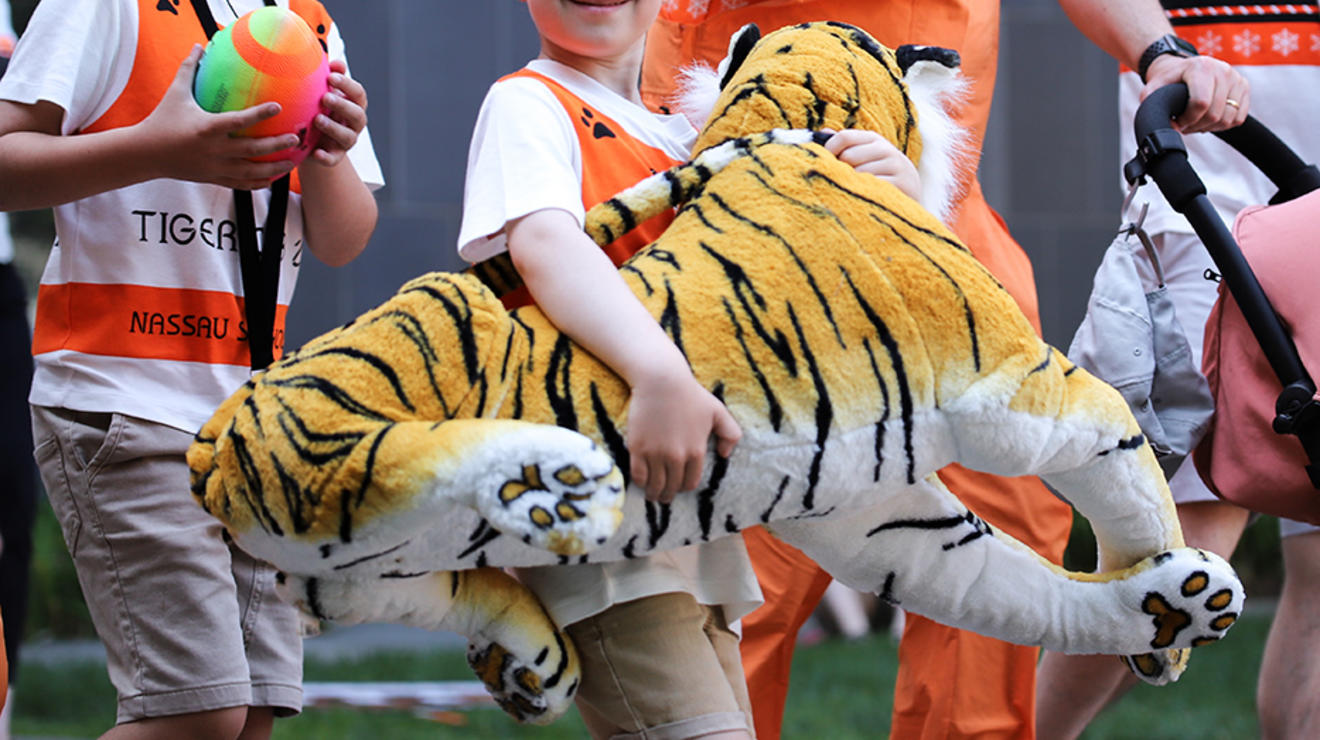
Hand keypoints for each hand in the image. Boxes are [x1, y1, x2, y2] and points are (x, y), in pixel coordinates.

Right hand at [141, 45, 297, 188]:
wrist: (144, 154)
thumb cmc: (161, 120)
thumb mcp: (175, 94)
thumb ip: (189, 69)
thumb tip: (199, 45)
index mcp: (206, 128)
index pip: (238, 121)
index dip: (259, 114)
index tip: (279, 107)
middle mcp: (214, 150)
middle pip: (252, 150)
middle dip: (276, 145)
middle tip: (295, 138)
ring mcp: (215, 167)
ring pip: (251, 172)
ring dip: (274, 168)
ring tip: (293, 162)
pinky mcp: (214, 179)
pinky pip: (241, 185)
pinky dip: (259, 183)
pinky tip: (273, 178)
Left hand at [304, 60, 367, 166]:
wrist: (309, 140)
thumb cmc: (317, 108)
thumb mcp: (321, 91)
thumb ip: (328, 78)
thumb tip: (334, 62)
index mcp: (353, 104)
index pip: (358, 93)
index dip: (348, 85)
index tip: (331, 76)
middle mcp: (354, 123)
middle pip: (358, 115)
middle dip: (343, 105)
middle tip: (325, 97)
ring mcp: (346, 141)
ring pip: (348, 137)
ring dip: (334, 127)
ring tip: (317, 119)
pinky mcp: (335, 156)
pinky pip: (334, 159)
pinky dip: (327, 157)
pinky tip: (316, 152)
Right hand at [626, 369, 741, 502]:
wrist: (661, 381)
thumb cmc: (690, 394)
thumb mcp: (718, 411)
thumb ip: (730, 434)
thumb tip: (724, 454)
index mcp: (696, 451)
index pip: (691, 482)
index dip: (685, 487)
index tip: (680, 487)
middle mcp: (677, 457)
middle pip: (672, 487)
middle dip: (668, 495)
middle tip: (665, 497)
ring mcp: (656, 454)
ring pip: (655, 485)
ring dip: (654, 494)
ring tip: (652, 495)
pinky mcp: (638, 448)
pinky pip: (638, 474)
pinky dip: (640, 482)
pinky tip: (642, 481)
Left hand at [823, 129, 921, 200]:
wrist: (911, 190)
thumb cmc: (878, 172)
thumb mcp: (864, 154)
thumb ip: (845, 144)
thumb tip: (823, 131)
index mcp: (873, 139)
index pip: (844, 137)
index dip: (829, 150)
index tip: (825, 163)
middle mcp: (885, 149)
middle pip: (848, 156)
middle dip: (843, 170)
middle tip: (848, 180)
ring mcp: (895, 166)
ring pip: (859, 174)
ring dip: (855, 184)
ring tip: (860, 189)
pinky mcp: (901, 184)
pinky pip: (872, 187)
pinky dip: (866, 193)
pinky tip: (869, 196)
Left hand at [1141, 54, 1248, 132]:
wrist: (1185, 68)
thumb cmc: (1170, 80)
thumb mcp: (1155, 86)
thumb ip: (1151, 101)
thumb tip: (1166, 125)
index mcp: (1202, 68)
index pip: (1201, 103)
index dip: (1187, 119)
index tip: (1178, 120)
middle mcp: (1224, 70)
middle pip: (1215, 114)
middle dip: (1197, 126)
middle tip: (1185, 124)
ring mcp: (1237, 79)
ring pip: (1228, 119)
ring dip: (1209, 127)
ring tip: (1196, 121)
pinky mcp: (1245, 88)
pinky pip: (1238, 118)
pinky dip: (1223, 125)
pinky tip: (1208, 119)